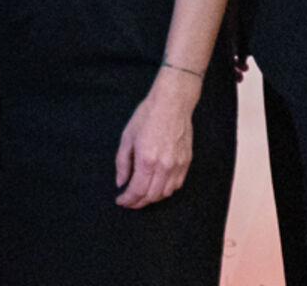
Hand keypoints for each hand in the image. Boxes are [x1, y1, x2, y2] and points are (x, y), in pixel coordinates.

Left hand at [114, 71, 197, 207]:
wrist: (172, 103)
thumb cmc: (147, 116)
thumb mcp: (127, 137)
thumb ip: (122, 163)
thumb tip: (121, 183)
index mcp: (147, 160)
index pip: (137, 190)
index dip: (128, 200)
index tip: (120, 201)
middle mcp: (164, 166)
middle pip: (151, 196)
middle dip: (138, 202)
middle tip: (128, 201)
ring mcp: (177, 165)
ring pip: (165, 193)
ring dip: (152, 198)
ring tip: (141, 195)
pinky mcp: (186, 162)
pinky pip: (176, 185)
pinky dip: (165, 190)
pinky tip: (156, 186)